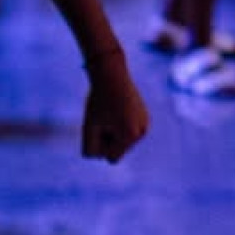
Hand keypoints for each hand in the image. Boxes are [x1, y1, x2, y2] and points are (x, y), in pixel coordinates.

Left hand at [81, 48, 149, 162]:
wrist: (112, 75)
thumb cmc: (97, 101)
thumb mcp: (88, 128)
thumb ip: (91, 149)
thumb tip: (103, 158)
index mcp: (129, 136)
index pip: (111, 158)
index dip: (100, 145)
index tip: (99, 127)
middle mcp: (142, 132)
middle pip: (119, 150)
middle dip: (108, 138)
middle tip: (104, 117)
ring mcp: (146, 124)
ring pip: (124, 141)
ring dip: (115, 131)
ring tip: (111, 112)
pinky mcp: (146, 117)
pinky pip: (129, 131)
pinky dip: (122, 124)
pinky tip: (118, 109)